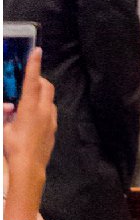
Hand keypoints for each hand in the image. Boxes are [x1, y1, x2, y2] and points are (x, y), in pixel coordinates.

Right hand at [3, 51, 55, 177]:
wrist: (29, 168)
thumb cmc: (13, 148)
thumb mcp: (3, 129)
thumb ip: (4, 115)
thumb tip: (7, 107)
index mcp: (30, 108)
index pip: (32, 81)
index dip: (34, 65)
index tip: (37, 51)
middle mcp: (44, 111)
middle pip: (46, 86)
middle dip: (39, 80)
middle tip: (28, 82)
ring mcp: (51, 120)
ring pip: (50, 99)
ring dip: (41, 95)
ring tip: (27, 103)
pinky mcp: (53, 129)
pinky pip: (50, 112)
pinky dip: (43, 108)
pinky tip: (33, 119)